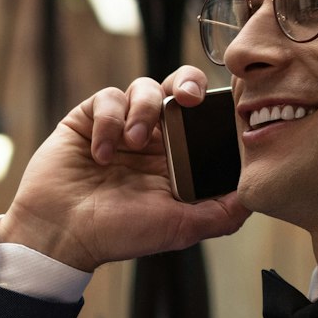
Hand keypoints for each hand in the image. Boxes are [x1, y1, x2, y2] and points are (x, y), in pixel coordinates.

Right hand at [0, 68, 249, 271]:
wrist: (59, 234)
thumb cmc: (118, 234)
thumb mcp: (180, 228)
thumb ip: (222, 213)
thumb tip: (257, 194)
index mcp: (176, 158)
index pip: (204, 117)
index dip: (215, 105)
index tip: (225, 106)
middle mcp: (151, 138)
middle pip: (179, 87)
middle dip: (188, 83)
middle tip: (188, 98)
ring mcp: (120, 125)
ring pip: (145, 86)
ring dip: (144, 110)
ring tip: (133, 143)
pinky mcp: (88, 118)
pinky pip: (107, 97)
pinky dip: (108, 121)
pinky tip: (101, 153)